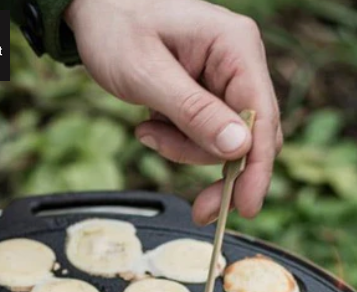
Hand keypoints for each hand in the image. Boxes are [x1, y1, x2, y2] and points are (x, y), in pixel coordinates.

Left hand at [65, 0, 280, 223]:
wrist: (95, 13)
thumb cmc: (115, 30)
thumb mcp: (146, 74)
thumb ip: (192, 112)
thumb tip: (238, 148)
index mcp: (234, 46)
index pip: (262, 116)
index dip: (257, 166)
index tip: (245, 206)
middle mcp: (240, 61)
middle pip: (250, 137)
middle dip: (215, 166)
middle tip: (197, 207)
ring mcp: (225, 79)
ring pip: (224, 144)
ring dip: (184, 150)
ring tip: (147, 131)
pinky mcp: (209, 95)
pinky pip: (205, 137)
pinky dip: (178, 142)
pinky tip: (150, 126)